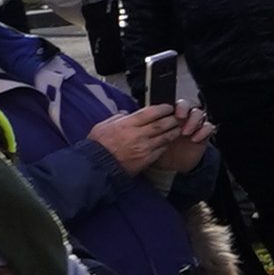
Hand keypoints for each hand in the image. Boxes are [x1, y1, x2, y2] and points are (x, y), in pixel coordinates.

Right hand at [86, 102, 202, 176]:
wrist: (96, 167)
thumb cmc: (97, 146)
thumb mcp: (103, 126)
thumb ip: (117, 118)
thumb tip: (127, 113)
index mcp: (126, 124)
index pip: (150, 112)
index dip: (163, 108)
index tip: (168, 107)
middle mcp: (137, 135)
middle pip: (162, 124)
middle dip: (172, 119)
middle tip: (176, 117)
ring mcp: (143, 148)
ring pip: (165, 137)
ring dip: (173, 132)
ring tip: (176, 128)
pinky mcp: (146, 160)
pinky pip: (161, 150)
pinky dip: (166, 145)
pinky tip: (167, 142)